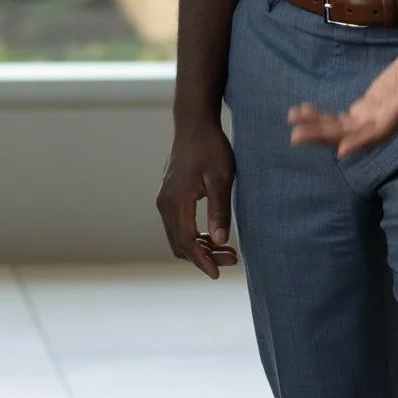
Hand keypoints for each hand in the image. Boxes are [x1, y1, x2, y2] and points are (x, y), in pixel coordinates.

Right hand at [155, 124, 239, 277]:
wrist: (194, 124)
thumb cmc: (210, 147)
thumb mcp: (221, 178)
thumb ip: (219, 210)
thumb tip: (221, 241)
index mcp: (176, 201)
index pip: (186, 241)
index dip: (201, 261)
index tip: (218, 273)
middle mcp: (165, 203)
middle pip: (179, 243)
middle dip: (203, 257)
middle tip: (232, 259)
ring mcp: (165, 199)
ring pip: (178, 236)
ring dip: (200, 247)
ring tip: (227, 250)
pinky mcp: (170, 195)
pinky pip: (178, 225)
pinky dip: (194, 236)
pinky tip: (214, 236)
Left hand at [289, 35, 397, 157]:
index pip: (378, 133)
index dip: (360, 142)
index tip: (340, 150)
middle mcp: (384, 122)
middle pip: (351, 135)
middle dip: (324, 136)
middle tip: (295, 136)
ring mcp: (373, 117)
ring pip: (342, 129)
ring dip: (317, 127)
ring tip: (291, 120)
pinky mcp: (366, 108)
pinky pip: (341, 119)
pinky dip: (322, 117)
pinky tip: (303, 112)